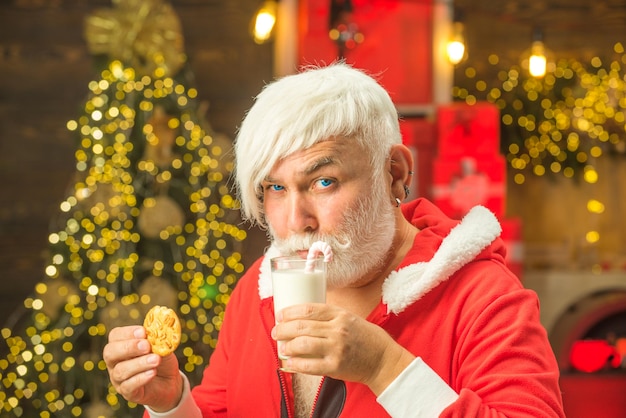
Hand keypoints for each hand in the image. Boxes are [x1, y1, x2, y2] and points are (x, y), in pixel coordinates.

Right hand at [103, 325, 182, 411]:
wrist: (169, 382)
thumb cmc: (161, 359)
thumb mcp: (162, 346)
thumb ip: (158, 339)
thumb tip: (160, 329)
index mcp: (121, 345)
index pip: (115, 336)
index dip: (127, 333)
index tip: (143, 332)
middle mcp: (115, 361)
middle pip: (110, 353)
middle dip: (128, 347)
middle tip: (146, 346)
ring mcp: (118, 378)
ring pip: (120, 371)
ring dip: (139, 363)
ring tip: (156, 360)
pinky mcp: (127, 393)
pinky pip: (128, 386)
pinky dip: (140, 378)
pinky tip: (152, 373)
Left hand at [272, 303, 414, 394]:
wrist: (383, 360)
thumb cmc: (365, 338)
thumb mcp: (350, 318)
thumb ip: (330, 316)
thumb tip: (303, 315)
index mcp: (340, 315)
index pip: (309, 309)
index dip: (290, 311)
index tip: (280, 315)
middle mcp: (337, 329)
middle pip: (302, 326)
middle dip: (283, 329)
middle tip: (276, 332)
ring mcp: (336, 348)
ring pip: (302, 344)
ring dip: (287, 346)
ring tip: (282, 347)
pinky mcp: (335, 366)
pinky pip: (309, 365)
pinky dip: (295, 365)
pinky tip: (289, 364)